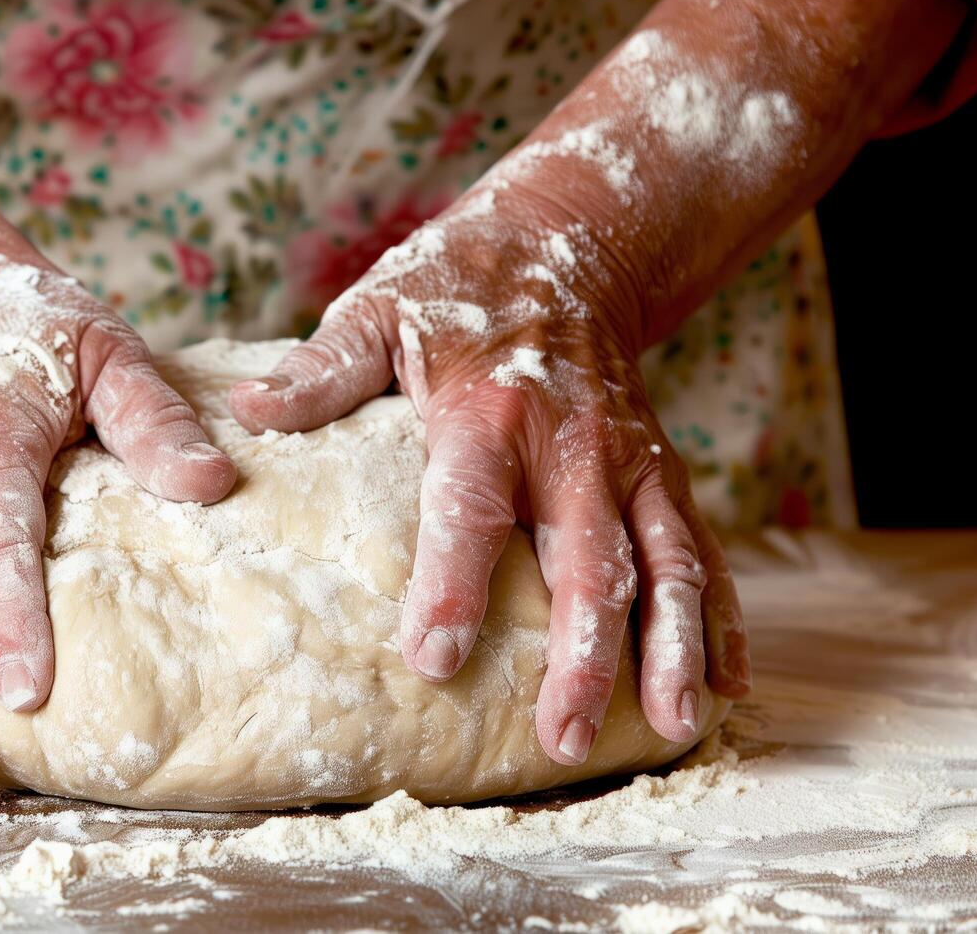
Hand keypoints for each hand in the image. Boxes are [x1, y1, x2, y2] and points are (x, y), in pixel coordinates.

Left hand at [229, 185, 749, 764]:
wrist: (572, 240)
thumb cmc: (456, 287)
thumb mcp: (378, 311)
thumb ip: (322, 370)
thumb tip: (248, 410)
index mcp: (489, 411)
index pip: (471, 507)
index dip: (454, 585)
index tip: (433, 660)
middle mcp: (574, 445)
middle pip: (586, 558)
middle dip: (583, 653)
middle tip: (566, 737)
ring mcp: (631, 463)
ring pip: (666, 563)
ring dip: (671, 648)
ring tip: (674, 726)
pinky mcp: (665, 474)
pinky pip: (702, 551)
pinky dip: (720, 618)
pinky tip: (728, 685)